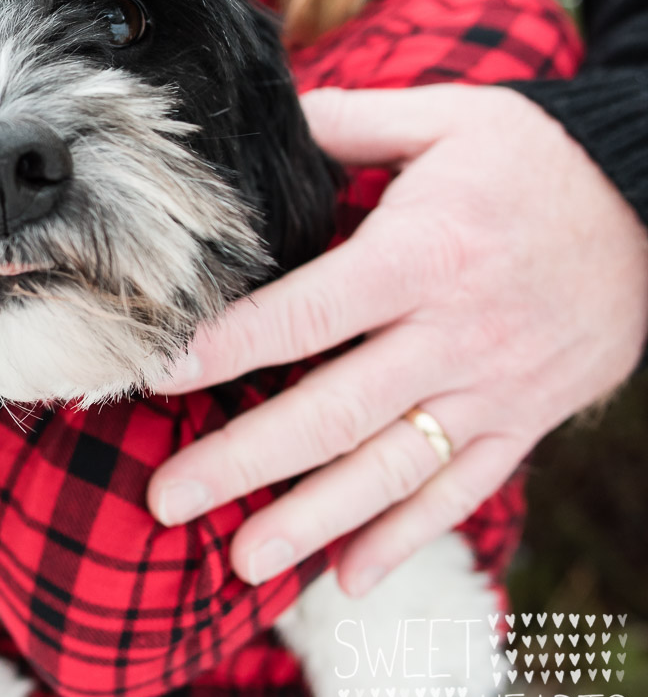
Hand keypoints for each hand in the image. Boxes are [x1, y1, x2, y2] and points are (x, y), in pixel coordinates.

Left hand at [145, 85, 647, 595]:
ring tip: (241, 562)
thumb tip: (268, 119)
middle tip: (166, 498)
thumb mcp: (447, 119)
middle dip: (243, 461)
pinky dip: (406, 538)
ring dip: (312, 521)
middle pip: (332, 410)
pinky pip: (461, 491)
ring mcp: (493, 388)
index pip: (308, 314)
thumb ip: (349, 123)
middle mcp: (454, 334)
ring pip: (390, 469)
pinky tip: (349, 578)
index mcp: (423, 255)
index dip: (229, 349)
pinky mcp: (526, 420)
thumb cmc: (536, 158)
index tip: (160, 377)